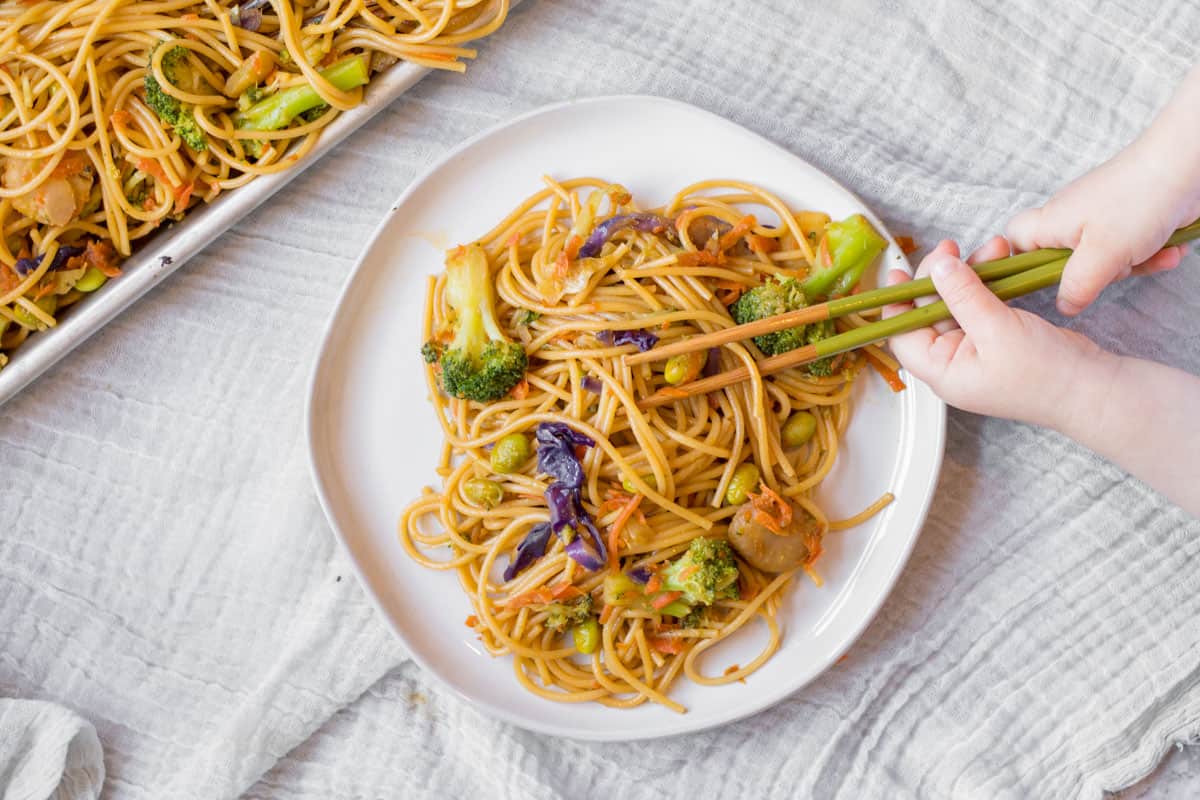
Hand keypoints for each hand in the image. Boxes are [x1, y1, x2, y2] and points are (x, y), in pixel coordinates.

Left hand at [884, 237, 1115, 428]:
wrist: (1091, 388)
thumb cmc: (1045, 374)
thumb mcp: (997, 329)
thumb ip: (963, 296)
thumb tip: (938, 267)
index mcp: (942, 371)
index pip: (903, 334)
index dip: (899, 302)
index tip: (901, 271)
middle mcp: (953, 362)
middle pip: (930, 312)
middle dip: (941, 277)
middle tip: (951, 248)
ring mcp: (975, 349)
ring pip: (958, 303)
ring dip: (970, 274)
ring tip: (992, 247)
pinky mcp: (997, 338)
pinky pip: (981, 305)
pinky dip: (988, 283)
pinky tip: (999, 260)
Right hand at [1006, 133, 1198, 315]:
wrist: (1186, 164)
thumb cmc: (1139, 201)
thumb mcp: (1103, 256)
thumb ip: (1077, 287)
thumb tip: (1064, 305)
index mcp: (1050, 222)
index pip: (1014, 243)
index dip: (1022, 264)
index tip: (1045, 279)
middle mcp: (1069, 217)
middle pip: (1064, 261)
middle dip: (1096, 273)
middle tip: (1112, 266)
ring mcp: (1099, 216)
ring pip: (1103, 258)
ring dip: (1133, 263)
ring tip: (1153, 253)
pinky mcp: (1127, 216)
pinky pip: (1129, 247)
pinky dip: (1150, 252)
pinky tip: (1169, 249)